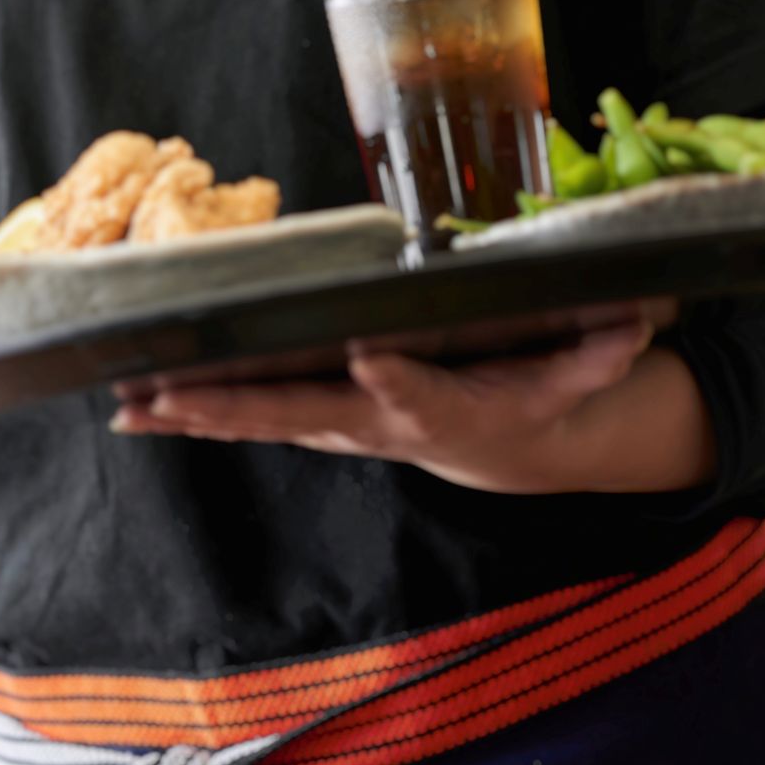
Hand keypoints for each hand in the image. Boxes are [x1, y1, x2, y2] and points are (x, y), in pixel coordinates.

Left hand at [110, 315, 714, 494]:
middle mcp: (374, 423)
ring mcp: (333, 423)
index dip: (398, 386)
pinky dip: (186, 413)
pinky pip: (240, 415)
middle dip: (236, 406)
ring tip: (130, 405)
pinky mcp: (307, 416)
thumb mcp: (575, 374)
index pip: (422, 398)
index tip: (374, 362)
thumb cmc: (529, 397)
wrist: (500, 446)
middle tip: (174, 398)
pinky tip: (131, 407)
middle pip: (301, 415)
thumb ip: (597, 350)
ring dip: (191, 414)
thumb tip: (633, 318)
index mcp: (442, 408)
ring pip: (256, 419)